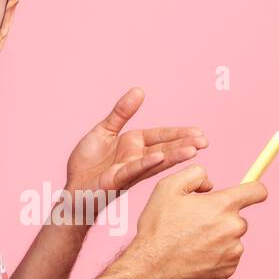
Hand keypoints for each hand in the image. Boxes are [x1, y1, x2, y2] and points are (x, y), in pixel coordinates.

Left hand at [63, 87, 207, 222]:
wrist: (73, 187)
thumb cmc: (88, 163)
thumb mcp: (104, 130)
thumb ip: (121, 112)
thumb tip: (140, 90)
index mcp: (134, 144)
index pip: (161, 136)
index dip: (179, 133)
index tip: (199, 132)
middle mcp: (136, 158)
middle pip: (165, 149)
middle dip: (184, 144)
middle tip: (205, 141)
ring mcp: (128, 170)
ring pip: (155, 160)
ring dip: (174, 155)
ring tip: (194, 150)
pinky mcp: (116, 180)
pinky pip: (133, 169)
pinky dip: (146, 163)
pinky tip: (159, 157)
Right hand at [127, 164, 268, 278]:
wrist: (152, 267)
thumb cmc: (158, 227)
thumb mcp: (168, 187)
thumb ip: (195, 174)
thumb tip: (211, 184)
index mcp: (223, 205)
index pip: (257, 191)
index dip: (255, 190)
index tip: (251, 193)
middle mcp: (234, 227)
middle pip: (238, 218)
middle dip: (221, 218)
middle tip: (195, 225)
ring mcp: (233, 251)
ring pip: (232, 239)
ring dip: (218, 238)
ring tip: (191, 243)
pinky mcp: (229, 270)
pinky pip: (228, 258)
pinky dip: (215, 256)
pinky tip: (195, 257)